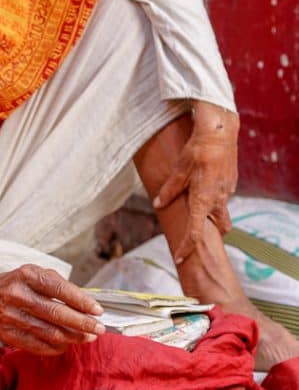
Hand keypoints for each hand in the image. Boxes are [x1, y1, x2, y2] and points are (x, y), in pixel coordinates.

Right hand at [0, 264, 104, 354]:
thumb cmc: (12, 284)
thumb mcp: (31, 273)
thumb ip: (57, 284)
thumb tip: (85, 303)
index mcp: (27, 275)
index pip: (59, 289)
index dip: (81, 301)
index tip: (98, 310)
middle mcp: (17, 295)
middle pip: (55, 314)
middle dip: (81, 323)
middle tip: (99, 329)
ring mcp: (11, 317)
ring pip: (49, 332)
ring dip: (72, 337)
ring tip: (88, 337)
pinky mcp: (8, 335)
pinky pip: (37, 345)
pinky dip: (56, 347)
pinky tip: (67, 345)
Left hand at [153, 101, 238, 262]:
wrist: (220, 132)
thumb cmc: (197, 150)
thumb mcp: (179, 170)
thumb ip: (169, 190)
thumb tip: (157, 205)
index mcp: (204, 200)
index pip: (196, 232)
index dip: (187, 247)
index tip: (179, 258)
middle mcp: (219, 199)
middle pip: (219, 228)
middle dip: (211, 235)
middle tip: (197, 236)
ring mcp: (228, 191)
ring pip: (222, 212)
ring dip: (212, 215)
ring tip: (197, 209)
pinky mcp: (231, 181)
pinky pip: (223, 197)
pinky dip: (215, 199)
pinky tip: (204, 188)